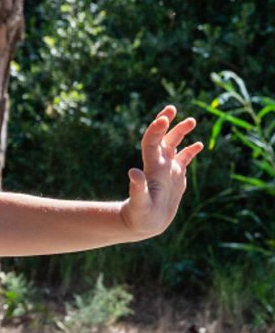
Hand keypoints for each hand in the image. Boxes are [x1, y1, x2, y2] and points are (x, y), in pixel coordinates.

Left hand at [121, 105, 203, 237]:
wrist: (143, 224)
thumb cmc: (139, 216)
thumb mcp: (139, 204)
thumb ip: (137, 189)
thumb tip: (133, 173)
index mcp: (151, 168)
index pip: (152, 143)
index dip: (156, 130)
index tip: (163, 118)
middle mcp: (158, 165)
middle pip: (162, 139)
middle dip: (166, 124)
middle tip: (171, 108)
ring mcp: (167, 170)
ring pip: (173, 146)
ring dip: (180, 132)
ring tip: (191, 120)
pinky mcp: (175, 177)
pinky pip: (184, 160)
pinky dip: (190, 151)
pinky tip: (198, 144)